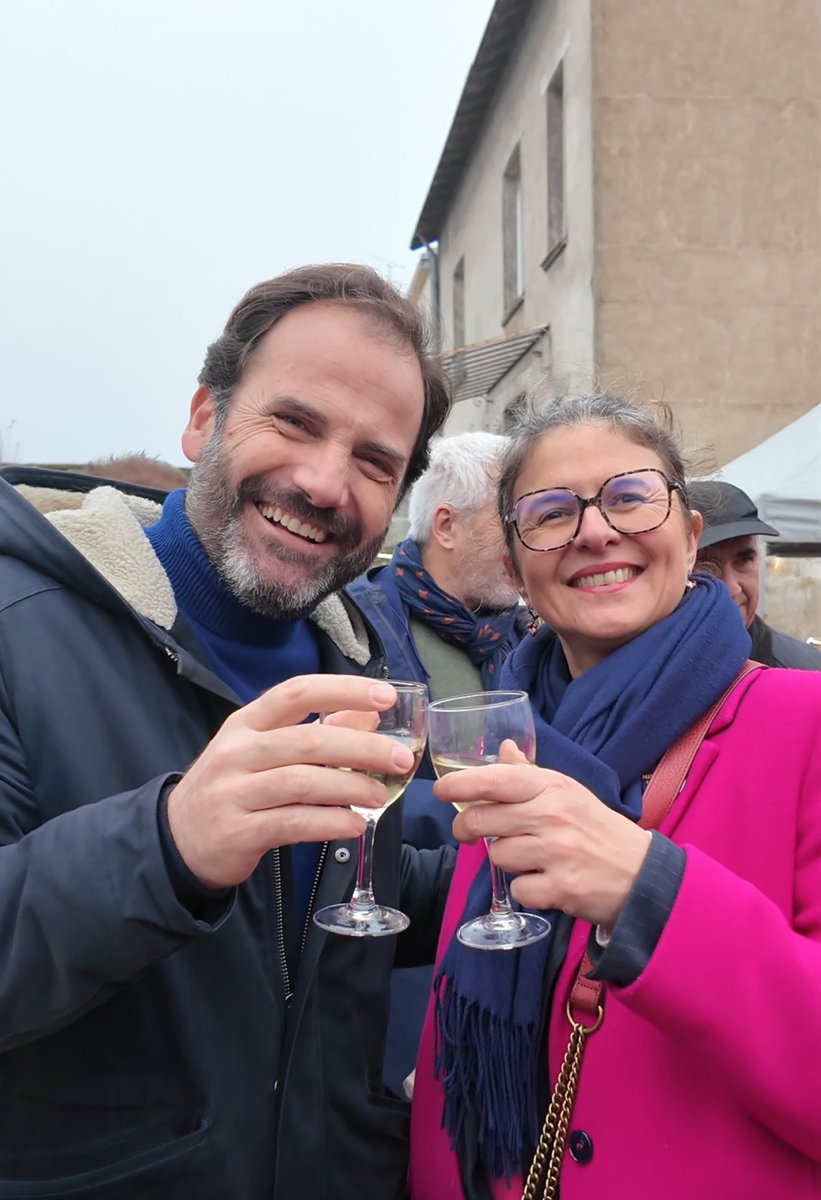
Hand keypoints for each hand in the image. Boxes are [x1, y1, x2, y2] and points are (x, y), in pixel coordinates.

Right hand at [167, 676, 413, 888]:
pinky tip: (355, 825)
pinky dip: (331, 823)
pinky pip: (294, 824)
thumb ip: (312, 733)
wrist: (178, 838)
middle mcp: (237, 752)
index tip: (384, 696)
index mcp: (246, 723)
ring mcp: (234, 793)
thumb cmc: (232, 786)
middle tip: (401, 759)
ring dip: (350, 788)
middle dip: (362, 748)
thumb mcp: (261, 750)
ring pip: (303, 783)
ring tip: (380, 795)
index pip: (296, 692)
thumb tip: (368, 717)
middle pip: (308, 741)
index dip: (343, 689)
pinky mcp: (239, 833)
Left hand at [435, 757, 650, 928]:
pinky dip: (526, 889)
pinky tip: (544, 881)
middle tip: (467, 832)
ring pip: (497, 856)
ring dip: (506, 860)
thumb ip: (531, 774)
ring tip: (529, 857)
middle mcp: (551, 814)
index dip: (460, 784)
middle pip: (482, 820)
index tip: (440, 790)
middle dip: (466, 829)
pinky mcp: (560, 888)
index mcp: (551, 787)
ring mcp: (556, 852)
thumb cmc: (597, 829)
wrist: (642, 874)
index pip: (495, 779)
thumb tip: (504, 749)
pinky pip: (518, 888)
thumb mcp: (568, 792)